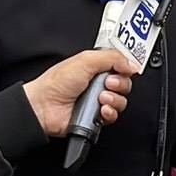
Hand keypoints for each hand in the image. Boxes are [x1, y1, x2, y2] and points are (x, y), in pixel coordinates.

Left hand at [22, 49, 137, 137]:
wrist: (44, 106)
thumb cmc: (56, 83)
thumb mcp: (85, 60)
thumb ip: (112, 57)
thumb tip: (131, 63)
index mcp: (96, 67)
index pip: (121, 66)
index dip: (125, 68)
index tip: (123, 69)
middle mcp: (98, 83)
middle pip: (124, 84)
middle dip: (119, 84)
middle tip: (107, 83)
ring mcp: (98, 101)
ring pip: (121, 101)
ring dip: (114, 99)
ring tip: (101, 98)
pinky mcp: (97, 117)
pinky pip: (114, 116)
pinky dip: (110, 113)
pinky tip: (101, 110)